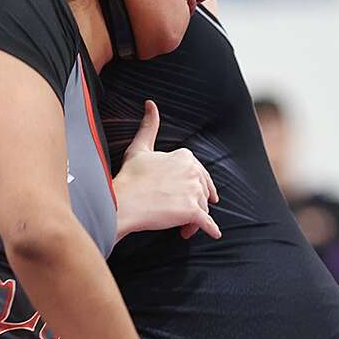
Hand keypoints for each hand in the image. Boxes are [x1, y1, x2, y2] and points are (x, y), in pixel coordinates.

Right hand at [114, 102, 220, 241]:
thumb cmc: (130, 176)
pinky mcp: (192, 212)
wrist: (124, 201)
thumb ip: (149, 126)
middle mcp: (193, 172)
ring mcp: (194, 192)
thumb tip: (150, 104)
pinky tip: (214, 234)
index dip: (193, 186)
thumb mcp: (140, 148)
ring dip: (196, 220)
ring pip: (203, 209)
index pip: (197, 174)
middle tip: (186, 215)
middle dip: (195, 204)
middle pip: (202, 192)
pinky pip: (207, 223)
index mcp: (185, 156)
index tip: (189, 195)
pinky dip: (211, 229)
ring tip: (184, 230)